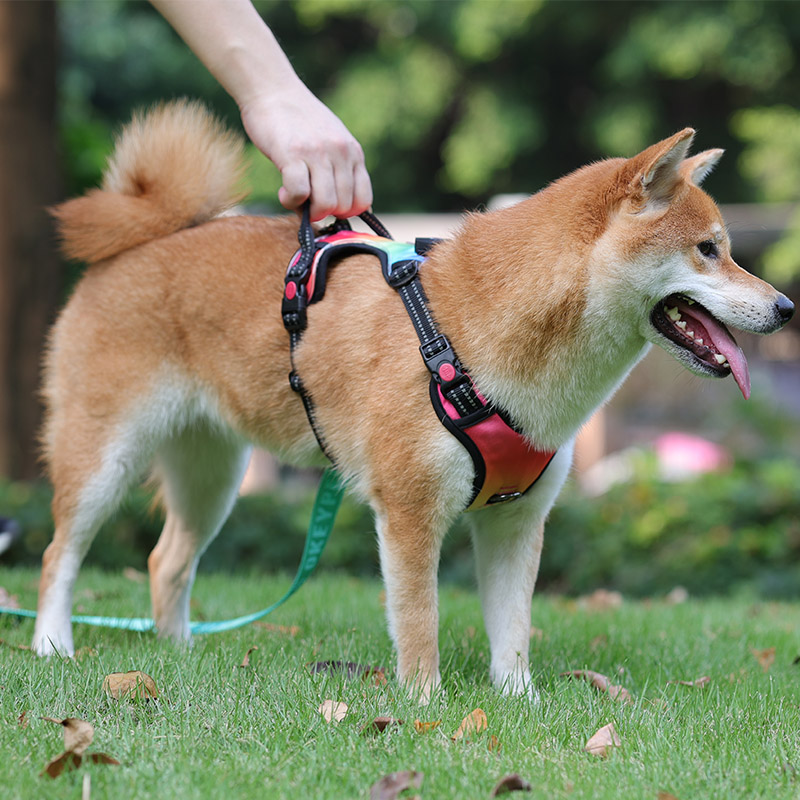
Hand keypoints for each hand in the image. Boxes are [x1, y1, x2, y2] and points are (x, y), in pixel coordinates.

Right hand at [240, 84, 372, 221]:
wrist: (273, 88)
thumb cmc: (299, 122)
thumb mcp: (332, 140)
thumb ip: (342, 169)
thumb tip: (348, 210)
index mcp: (353, 152)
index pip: (364, 200)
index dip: (346, 212)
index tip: (328, 206)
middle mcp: (340, 153)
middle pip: (344, 207)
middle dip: (325, 213)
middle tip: (307, 201)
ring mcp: (318, 153)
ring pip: (326, 204)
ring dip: (309, 211)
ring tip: (295, 198)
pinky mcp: (293, 154)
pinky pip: (300, 194)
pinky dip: (291, 201)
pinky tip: (284, 192)